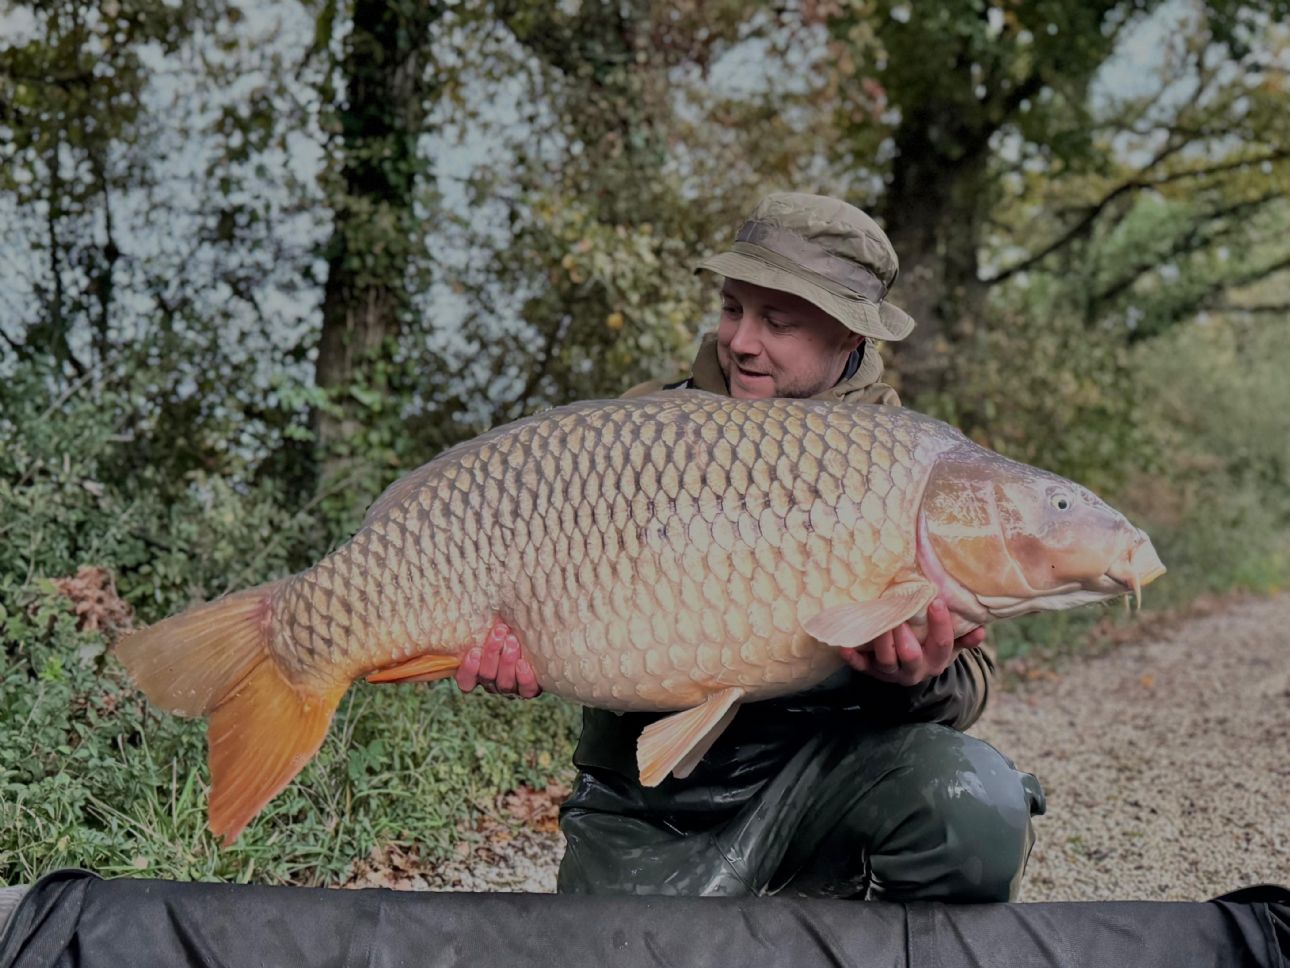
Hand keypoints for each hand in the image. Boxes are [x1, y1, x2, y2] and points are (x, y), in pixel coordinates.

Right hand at [454, 619, 541, 698]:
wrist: (537, 633)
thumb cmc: (507, 627)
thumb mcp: (490, 622)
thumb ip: (480, 621)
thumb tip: (467, 600)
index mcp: (478, 671)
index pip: (466, 680)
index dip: (468, 669)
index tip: (474, 651)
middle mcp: (492, 682)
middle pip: (486, 676)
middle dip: (492, 653)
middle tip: (499, 632)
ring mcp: (510, 687)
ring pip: (504, 683)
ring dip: (507, 661)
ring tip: (512, 641)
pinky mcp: (529, 688)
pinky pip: (525, 690)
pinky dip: (523, 678)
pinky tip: (523, 663)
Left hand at [840, 598, 985, 686]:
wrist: (910, 671)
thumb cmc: (931, 647)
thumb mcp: (950, 643)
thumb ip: (964, 635)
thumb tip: (981, 629)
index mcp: (938, 660)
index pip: (943, 643)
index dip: (940, 623)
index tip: (936, 600)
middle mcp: (916, 669)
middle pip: (910, 655)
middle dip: (904, 636)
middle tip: (898, 614)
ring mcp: (892, 672)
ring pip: (886, 660)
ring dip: (881, 642)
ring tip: (878, 622)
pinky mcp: (873, 672)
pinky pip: (861, 667)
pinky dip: (853, 657)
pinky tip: (844, 646)